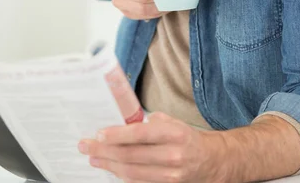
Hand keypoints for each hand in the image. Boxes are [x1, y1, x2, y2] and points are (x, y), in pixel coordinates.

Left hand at [78, 112, 228, 182]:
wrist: (213, 162)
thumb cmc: (188, 138)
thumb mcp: (173, 122)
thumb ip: (151, 122)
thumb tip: (125, 122)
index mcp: (174, 133)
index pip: (140, 134)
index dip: (117, 135)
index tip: (99, 133)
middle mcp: (172, 155)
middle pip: (131, 156)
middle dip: (104, 151)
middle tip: (86, 146)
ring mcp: (170, 176)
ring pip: (132, 172)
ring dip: (108, 165)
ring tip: (93, 158)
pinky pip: (139, 182)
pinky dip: (122, 175)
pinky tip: (111, 168)